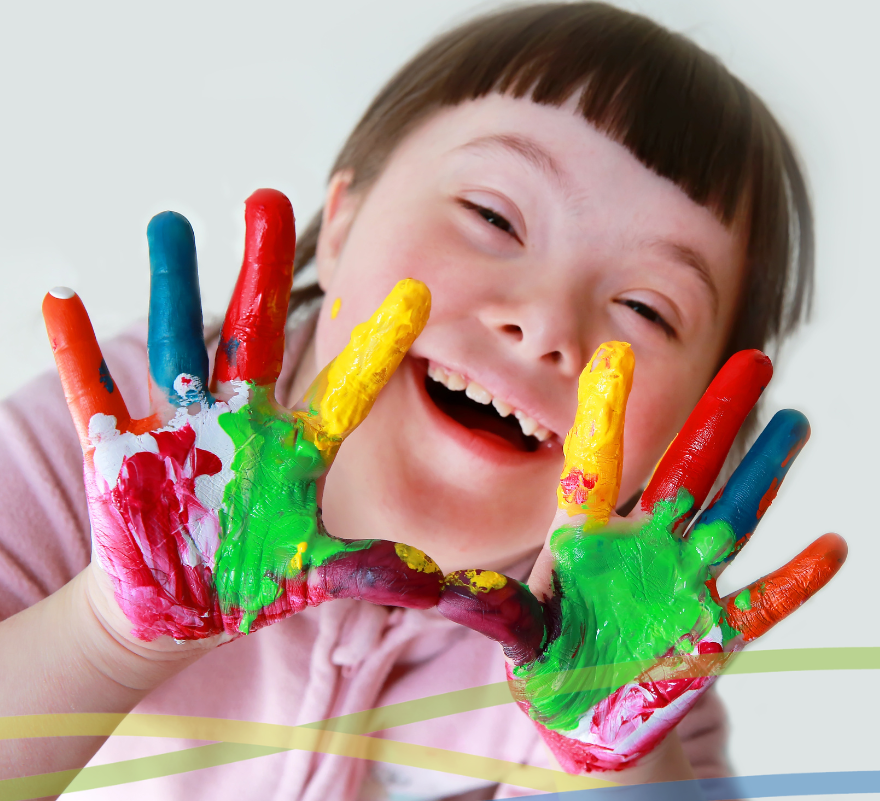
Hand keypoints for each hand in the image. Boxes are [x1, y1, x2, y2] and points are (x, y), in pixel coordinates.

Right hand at [42, 189, 442, 644]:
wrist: (181, 603)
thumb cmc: (254, 577)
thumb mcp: (317, 572)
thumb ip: (374, 569)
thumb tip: (442, 582)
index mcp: (297, 447)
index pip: (346, 390)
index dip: (377, 347)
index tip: (414, 293)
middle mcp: (243, 420)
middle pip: (256, 334)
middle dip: (261, 272)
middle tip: (268, 199)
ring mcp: (181, 427)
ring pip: (176, 342)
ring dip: (170, 285)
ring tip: (169, 221)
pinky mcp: (121, 450)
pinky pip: (97, 394)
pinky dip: (78, 353)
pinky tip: (61, 302)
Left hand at [438, 343, 846, 772]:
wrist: (590, 712)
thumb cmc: (548, 659)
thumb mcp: (519, 632)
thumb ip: (494, 609)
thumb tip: (434, 586)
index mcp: (590, 537)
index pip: (599, 466)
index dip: (606, 416)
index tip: (617, 356)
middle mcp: (646, 545)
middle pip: (688, 469)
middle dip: (721, 416)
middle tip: (754, 359)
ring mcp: (686, 582)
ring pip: (734, 516)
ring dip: (766, 474)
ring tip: (798, 423)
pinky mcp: (714, 630)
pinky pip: (764, 602)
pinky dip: (797, 579)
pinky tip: (833, 545)